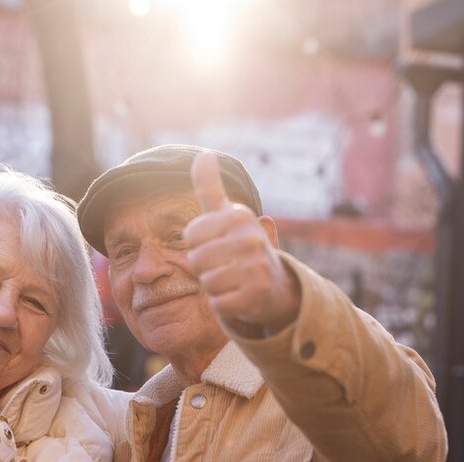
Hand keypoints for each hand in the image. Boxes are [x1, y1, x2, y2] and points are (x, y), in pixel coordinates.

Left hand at [184, 151, 300, 332]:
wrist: (274, 284)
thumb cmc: (240, 246)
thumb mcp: (226, 215)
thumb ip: (210, 187)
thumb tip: (203, 154)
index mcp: (239, 216)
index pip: (190, 236)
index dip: (198, 245)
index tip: (218, 244)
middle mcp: (251, 239)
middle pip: (195, 260)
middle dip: (205, 268)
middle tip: (226, 266)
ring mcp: (256, 268)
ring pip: (206, 283)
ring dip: (215, 287)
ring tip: (233, 280)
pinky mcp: (256, 296)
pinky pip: (218, 304)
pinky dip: (224, 305)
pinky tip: (239, 296)